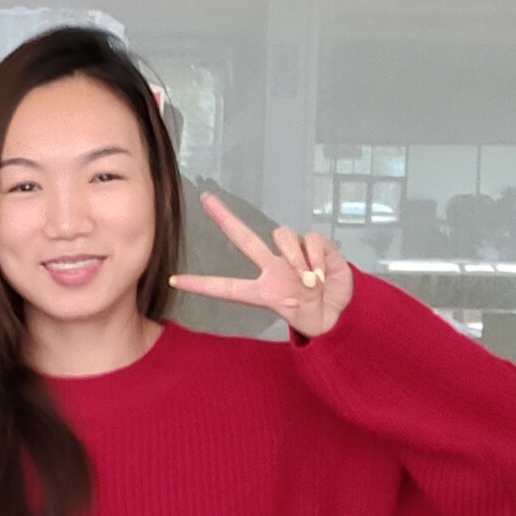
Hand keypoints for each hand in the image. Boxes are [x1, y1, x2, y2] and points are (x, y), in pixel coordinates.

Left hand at [170, 193, 352, 337]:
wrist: (341, 313)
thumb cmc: (315, 315)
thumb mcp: (298, 317)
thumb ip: (293, 294)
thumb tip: (302, 272)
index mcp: (261, 290)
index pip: (225, 287)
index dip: (201, 285)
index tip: (174, 280)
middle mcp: (272, 267)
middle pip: (243, 237)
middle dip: (224, 217)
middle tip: (205, 198)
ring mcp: (292, 253)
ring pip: (282, 235)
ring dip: (297, 258)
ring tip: (311, 280)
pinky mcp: (315, 245)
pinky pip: (308, 239)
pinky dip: (315, 256)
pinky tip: (322, 271)